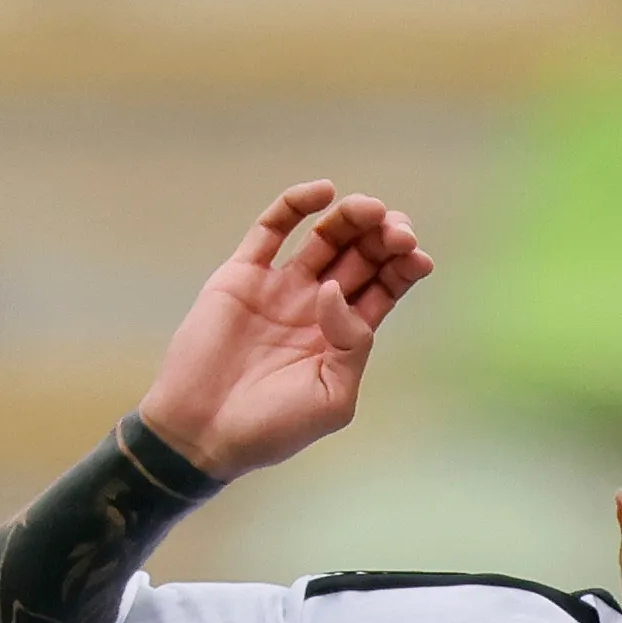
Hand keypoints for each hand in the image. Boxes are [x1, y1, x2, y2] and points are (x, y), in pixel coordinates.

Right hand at [137, 184, 430, 481]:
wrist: (203, 430)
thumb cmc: (272, 427)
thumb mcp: (332, 398)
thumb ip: (351, 347)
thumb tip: (335, 291)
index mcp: (344, 337)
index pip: (384, 289)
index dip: (403, 267)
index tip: (418, 256)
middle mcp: (316, 306)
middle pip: (361, 257)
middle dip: (383, 238)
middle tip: (398, 230)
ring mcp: (280, 287)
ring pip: (324, 238)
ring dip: (350, 219)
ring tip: (368, 209)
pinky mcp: (242, 274)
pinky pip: (271, 229)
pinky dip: (296, 205)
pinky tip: (323, 192)